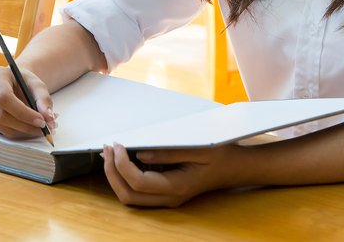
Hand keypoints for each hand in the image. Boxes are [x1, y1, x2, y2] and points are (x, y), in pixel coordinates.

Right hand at [0, 66, 57, 139]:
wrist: (14, 83)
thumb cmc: (23, 82)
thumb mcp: (36, 84)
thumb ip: (43, 99)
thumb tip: (48, 117)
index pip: (4, 97)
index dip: (23, 112)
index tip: (41, 121)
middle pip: (1, 115)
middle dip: (25, 125)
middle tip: (44, 128)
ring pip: (2, 127)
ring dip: (24, 132)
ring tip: (41, 128)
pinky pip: (2, 132)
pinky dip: (19, 133)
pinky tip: (30, 128)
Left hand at [101, 143, 235, 207]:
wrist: (236, 168)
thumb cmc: (220, 154)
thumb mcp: (197, 149)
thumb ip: (168, 153)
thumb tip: (139, 153)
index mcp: (177, 187)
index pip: (138, 183)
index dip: (121, 165)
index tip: (117, 145)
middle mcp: (170, 198)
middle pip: (128, 195)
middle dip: (112, 172)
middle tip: (107, 148)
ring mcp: (167, 198)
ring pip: (130, 197)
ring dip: (115, 176)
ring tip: (110, 152)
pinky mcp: (165, 193)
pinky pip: (137, 193)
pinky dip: (124, 178)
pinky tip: (121, 160)